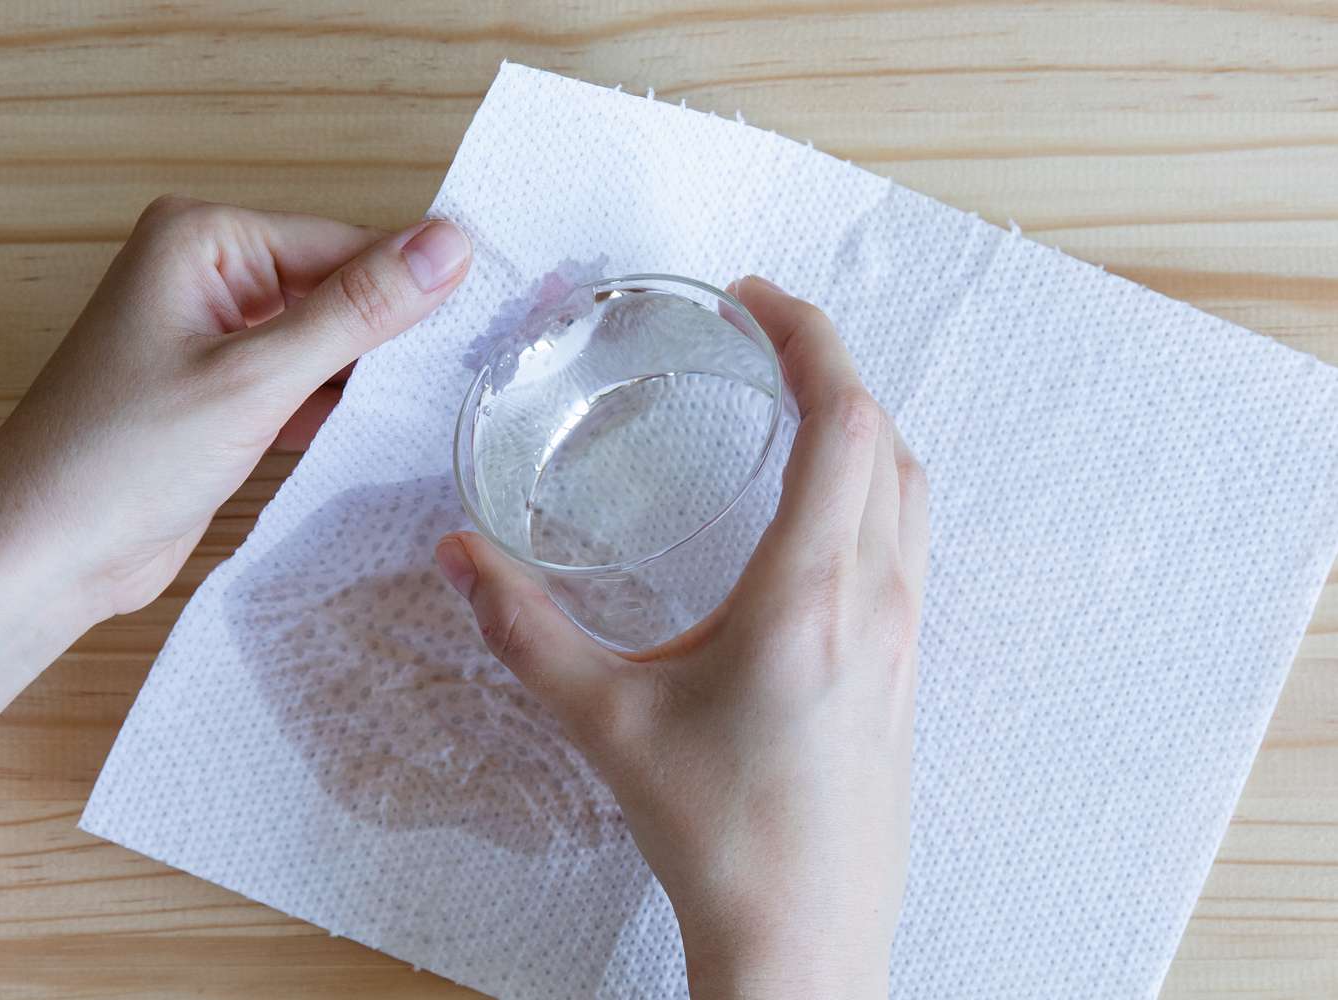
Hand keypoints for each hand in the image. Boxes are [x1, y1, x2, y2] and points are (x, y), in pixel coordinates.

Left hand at [0, 195, 472, 621]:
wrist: (41, 559)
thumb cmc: (120, 459)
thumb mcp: (258, 378)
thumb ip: (359, 309)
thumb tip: (450, 242)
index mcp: (205, 238)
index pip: (345, 243)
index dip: (414, 286)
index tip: (490, 326)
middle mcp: (208, 274)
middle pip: (338, 288)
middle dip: (391, 335)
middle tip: (473, 376)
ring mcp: (214, 338)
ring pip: (326, 342)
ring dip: (368, 378)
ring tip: (436, 409)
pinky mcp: (222, 397)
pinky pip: (303, 385)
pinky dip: (337, 410)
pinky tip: (382, 435)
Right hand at [434, 277, 926, 998]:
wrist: (804, 940)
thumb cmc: (718, 837)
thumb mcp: (605, 723)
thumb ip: (523, 630)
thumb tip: (459, 557)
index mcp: (808, 595)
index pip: (844, 421)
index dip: (811, 339)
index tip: (758, 301)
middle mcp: (875, 601)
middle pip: (887, 437)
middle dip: (833, 365)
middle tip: (766, 335)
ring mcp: (904, 637)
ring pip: (909, 487)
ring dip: (862, 424)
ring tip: (794, 403)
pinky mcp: (905, 669)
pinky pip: (910, 539)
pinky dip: (874, 483)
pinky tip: (817, 512)